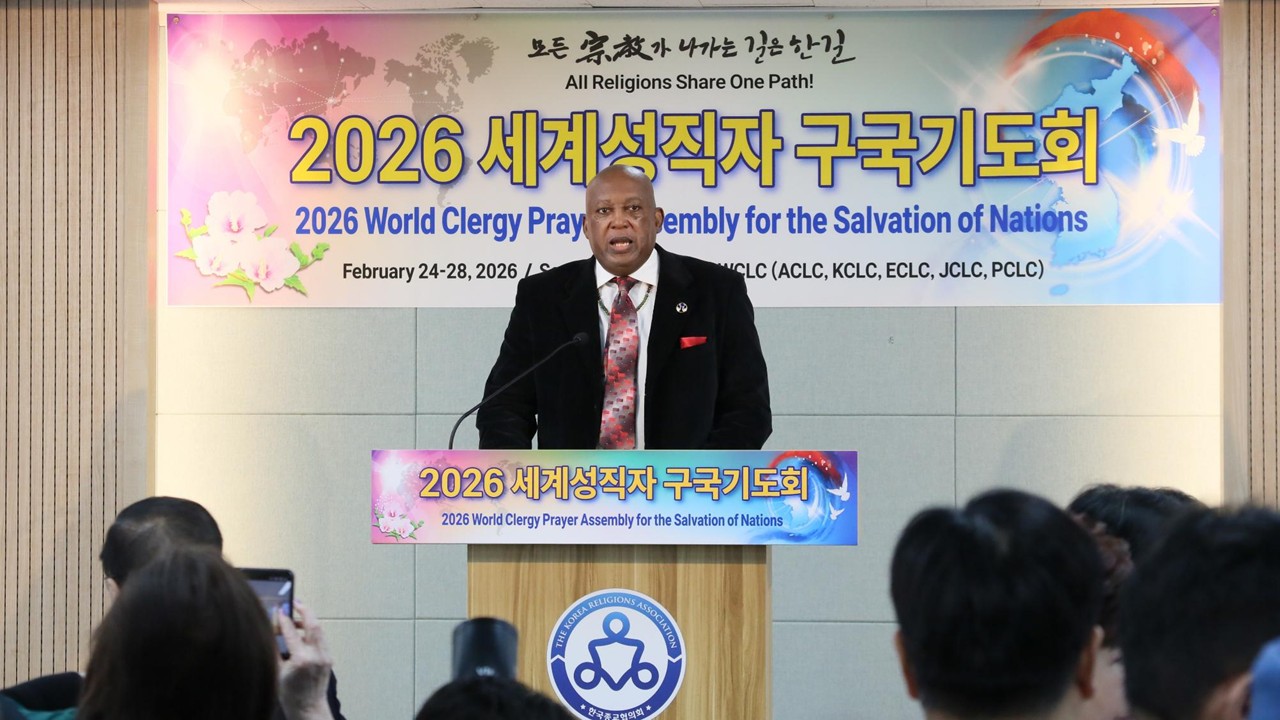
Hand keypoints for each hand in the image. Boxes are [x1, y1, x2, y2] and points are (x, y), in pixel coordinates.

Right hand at [278, 601, 335, 719]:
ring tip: (296, 618)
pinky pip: (321, 639)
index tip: (278, 610)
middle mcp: (316, 655)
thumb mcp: (277, 672)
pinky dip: (313, 632)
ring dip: (309, 620)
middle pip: (313, 624)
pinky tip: (303, 632)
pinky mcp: (329, 658)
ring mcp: (325, 656)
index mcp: (301, 659)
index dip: (283, 619)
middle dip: (304, 610)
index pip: (291, 632)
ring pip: (319, 630)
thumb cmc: (290, 694)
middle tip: (295, 603)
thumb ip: (275, 650)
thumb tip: (272, 631)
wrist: (308, 708)